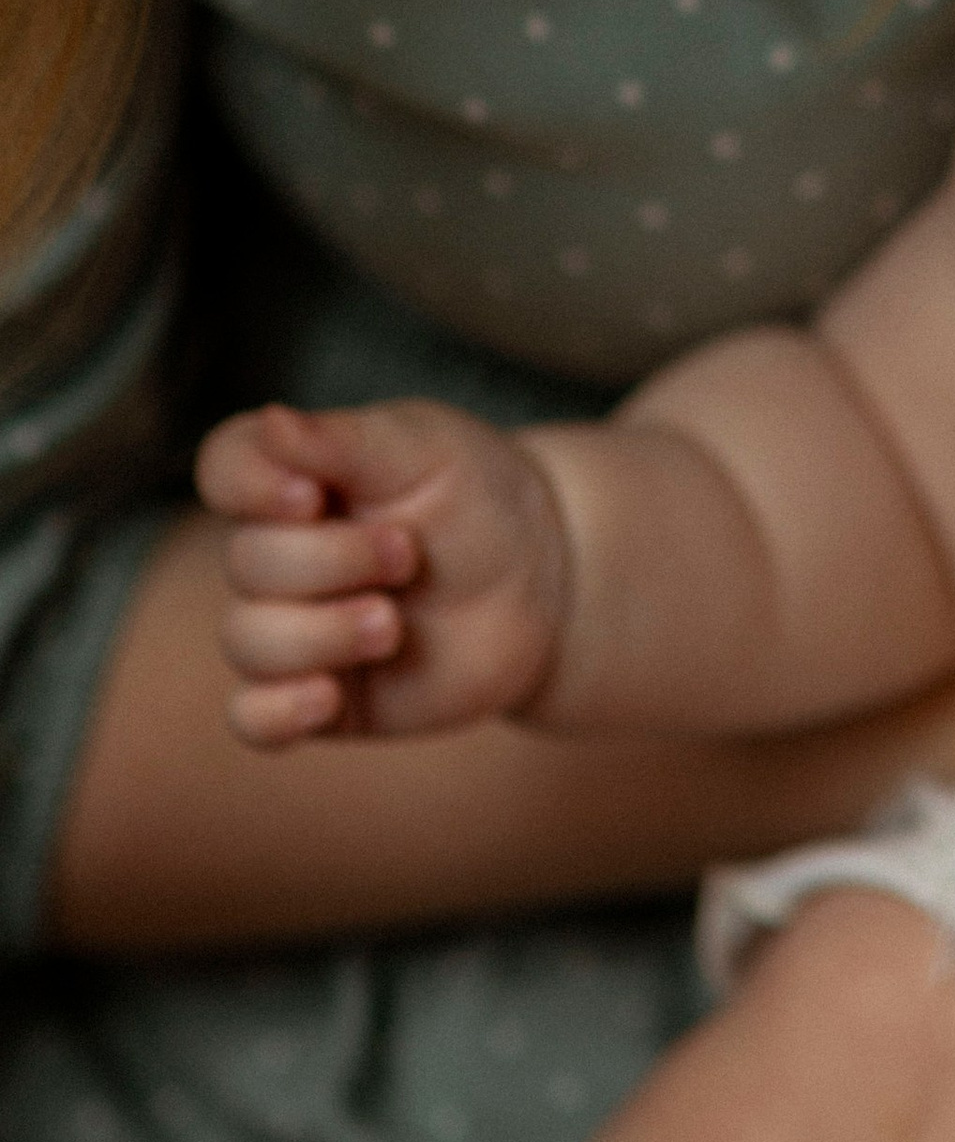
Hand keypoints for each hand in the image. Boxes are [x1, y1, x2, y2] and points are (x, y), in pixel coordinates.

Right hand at [195, 399, 572, 748]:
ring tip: (394, 626)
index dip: (249, 485)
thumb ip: (344, 441)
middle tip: (408, 554)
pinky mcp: (319, 696)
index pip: (225, 468)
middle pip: (245, 562)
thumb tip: (271, 422)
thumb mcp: (425, 451)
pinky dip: (276, 712)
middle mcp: (280, 552)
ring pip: (247, 641)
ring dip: (320, 634)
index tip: (313, 497)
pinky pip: (253, 719)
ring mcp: (293, 626)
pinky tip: (325, 698)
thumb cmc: (477, 498)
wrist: (542, 583)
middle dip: (330, 561)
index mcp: (296, 476)